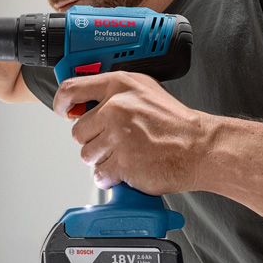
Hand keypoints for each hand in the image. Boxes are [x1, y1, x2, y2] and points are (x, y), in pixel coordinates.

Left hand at [53, 72, 213, 193]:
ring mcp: (119, 136)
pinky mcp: (124, 162)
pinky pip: (99, 175)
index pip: (72, 89)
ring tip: (125, 154)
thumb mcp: (143, 90)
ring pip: (86, 154)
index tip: (63, 111)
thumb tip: (83, 103)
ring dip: (101, 159)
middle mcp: (116, 108)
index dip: (61, 103)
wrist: (200, 147)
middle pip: (78, 131)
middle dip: (92, 140)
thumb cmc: (174, 121)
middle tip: (113, 142)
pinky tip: (127, 169)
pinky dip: (110, 177)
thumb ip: (113, 93)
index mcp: (119, 85)